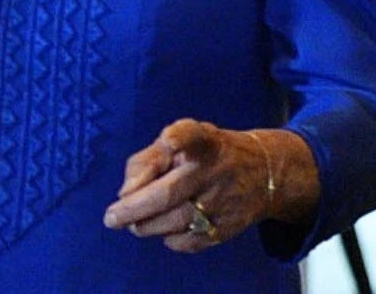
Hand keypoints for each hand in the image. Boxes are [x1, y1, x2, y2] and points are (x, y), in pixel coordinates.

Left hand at [102, 119, 317, 253]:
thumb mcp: (183, 141)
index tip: (167, 141)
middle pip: (168, 193)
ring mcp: (224, 200)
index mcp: (203, 141)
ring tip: (133, 223)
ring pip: (175, 221)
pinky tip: (164, 229)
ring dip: (146, 226)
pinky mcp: (230, 226)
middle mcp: (215, 169)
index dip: (178, 138)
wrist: (264, 172)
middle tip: (111, 218)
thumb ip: (148, 159)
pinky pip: (190, 240)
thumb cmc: (206, 154)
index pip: (192, 134)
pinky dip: (169, 239)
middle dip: (134, 209)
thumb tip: (125, 193)